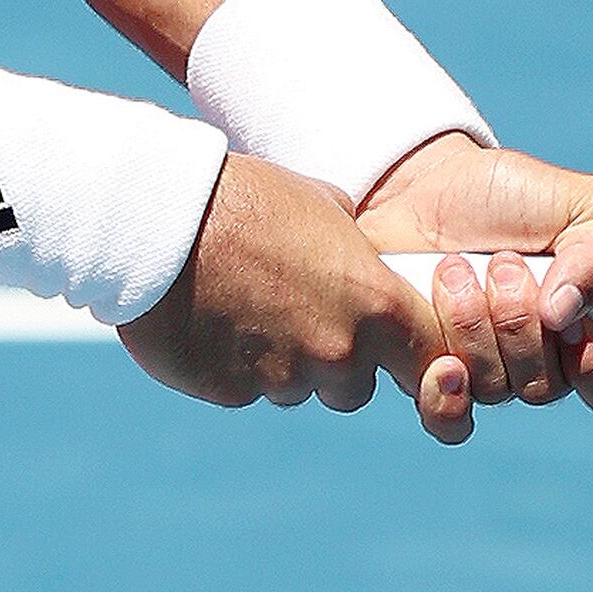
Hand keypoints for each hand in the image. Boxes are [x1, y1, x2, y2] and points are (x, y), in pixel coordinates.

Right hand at [121, 154, 499, 439]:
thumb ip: (351, 248)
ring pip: (297, 389)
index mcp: (375, 304)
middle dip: (335, 362)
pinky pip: (246, 389)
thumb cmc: (246, 198)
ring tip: (244, 306)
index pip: (430, 358)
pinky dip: (234, 365)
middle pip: (356, 387)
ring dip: (282, 362)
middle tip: (296, 313)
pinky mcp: (232, 392)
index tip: (400, 351)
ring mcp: (284, 378)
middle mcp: (339, 351)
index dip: (419, 358)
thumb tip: (354, 255)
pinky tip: (210, 318)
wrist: (162, 221)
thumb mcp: (322, 204)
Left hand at [356, 130, 592, 417]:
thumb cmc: (508, 194)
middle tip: (502, 263)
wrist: (420, 180)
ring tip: (454, 269)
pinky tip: (443, 364)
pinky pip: (446, 420)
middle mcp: (536, 360)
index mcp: (585, 329)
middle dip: (521, 321)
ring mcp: (482, 370)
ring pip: (494, 389)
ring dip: (474, 325)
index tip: (572, 326)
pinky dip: (446, 398)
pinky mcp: (426, 372)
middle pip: (544, 386)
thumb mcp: (584, 203)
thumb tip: (567, 313)